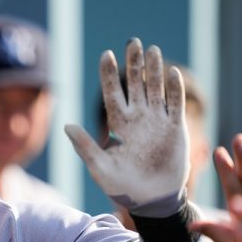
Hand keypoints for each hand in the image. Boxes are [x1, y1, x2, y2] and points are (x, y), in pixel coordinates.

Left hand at [65, 38, 188, 212]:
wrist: (151, 200)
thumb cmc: (122, 187)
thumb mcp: (100, 168)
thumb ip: (85, 146)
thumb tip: (66, 125)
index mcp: (118, 125)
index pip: (112, 93)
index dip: (109, 74)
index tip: (106, 54)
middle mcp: (137, 119)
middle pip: (135, 84)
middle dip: (134, 63)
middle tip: (133, 42)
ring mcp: (157, 122)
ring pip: (155, 89)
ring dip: (154, 70)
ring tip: (152, 49)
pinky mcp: (175, 129)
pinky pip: (175, 105)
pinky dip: (174, 90)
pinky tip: (171, 73)